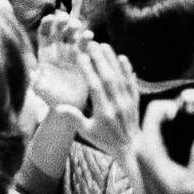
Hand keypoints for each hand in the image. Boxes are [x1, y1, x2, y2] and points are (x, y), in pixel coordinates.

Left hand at [32, 11, 92, 109]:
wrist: (69, 108)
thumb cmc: (52, 100)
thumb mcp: (42, 91)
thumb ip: (38, 82)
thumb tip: (34, 75)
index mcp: (46, 55)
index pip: (45, 34)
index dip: (47, 24)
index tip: (50, 18)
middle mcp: (59, 51)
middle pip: (60, 31)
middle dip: (62, 22)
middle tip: (66, 20)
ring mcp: (72, 54)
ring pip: (74, 35)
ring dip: (76, 28)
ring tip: (77, 27)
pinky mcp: (84, 59)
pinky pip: (86, 46)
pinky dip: (87, 39)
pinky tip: (89, 36)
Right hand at [55, 43, 140, 158]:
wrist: (131, 148)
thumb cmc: (106, 140)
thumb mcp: (87, 132)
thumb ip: (75, 118)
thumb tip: (58, 107)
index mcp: (103, 111)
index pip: (95, 86)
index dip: (87, 70)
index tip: (81, 56)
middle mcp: (117, 104)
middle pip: (108, 77)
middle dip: (100, 59)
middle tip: (92, 44)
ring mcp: (127, 101)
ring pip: (120, 77)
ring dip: (112, 60)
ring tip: (104, 45)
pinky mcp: (135, 100)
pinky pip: (132, 82)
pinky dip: (128, 70)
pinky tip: (123, 58)